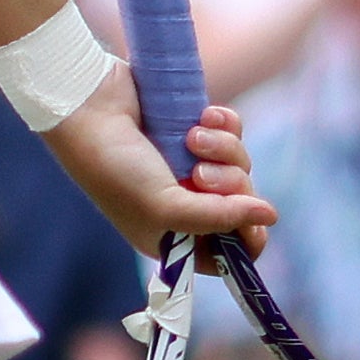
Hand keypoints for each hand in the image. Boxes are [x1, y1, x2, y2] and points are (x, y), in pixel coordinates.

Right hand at [40, 88, 262, 259]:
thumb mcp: (165, 207)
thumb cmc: (116, 168)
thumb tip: (272, 214)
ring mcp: (189, 165)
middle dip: (230, 185)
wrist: (88, 107)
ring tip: (193, 137)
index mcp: (172, 236)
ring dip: (224, 149)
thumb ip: (220, 217)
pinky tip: (203, 116)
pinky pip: (232, 131)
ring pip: (239, 163)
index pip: (228, 253)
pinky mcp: (193, 129)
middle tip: (199, 173)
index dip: (244, 238)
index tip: (247, 222)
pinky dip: (223, 123)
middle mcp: (183, 203)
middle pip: (241, 204)